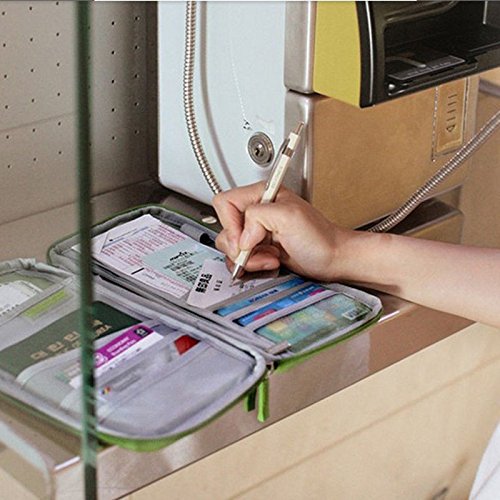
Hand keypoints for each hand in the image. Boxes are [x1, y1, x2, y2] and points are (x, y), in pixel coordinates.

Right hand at [212, 182, 352, 280]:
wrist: (333, 259)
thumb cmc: (319, 237)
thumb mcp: (289, 216)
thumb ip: (258, 216)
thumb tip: (242, 236)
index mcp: (261, 195)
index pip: (225, 203)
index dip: (230, 224)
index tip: (245, 240)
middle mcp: (257, 212)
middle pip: (225, 228)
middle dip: (241, 246)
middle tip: (258, 250)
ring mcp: (257, 232)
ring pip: (231, 247)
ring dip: (248, 258)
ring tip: (269, 257)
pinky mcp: (259, 249)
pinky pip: (241, 259)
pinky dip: (252, 265)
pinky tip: (270, 262)